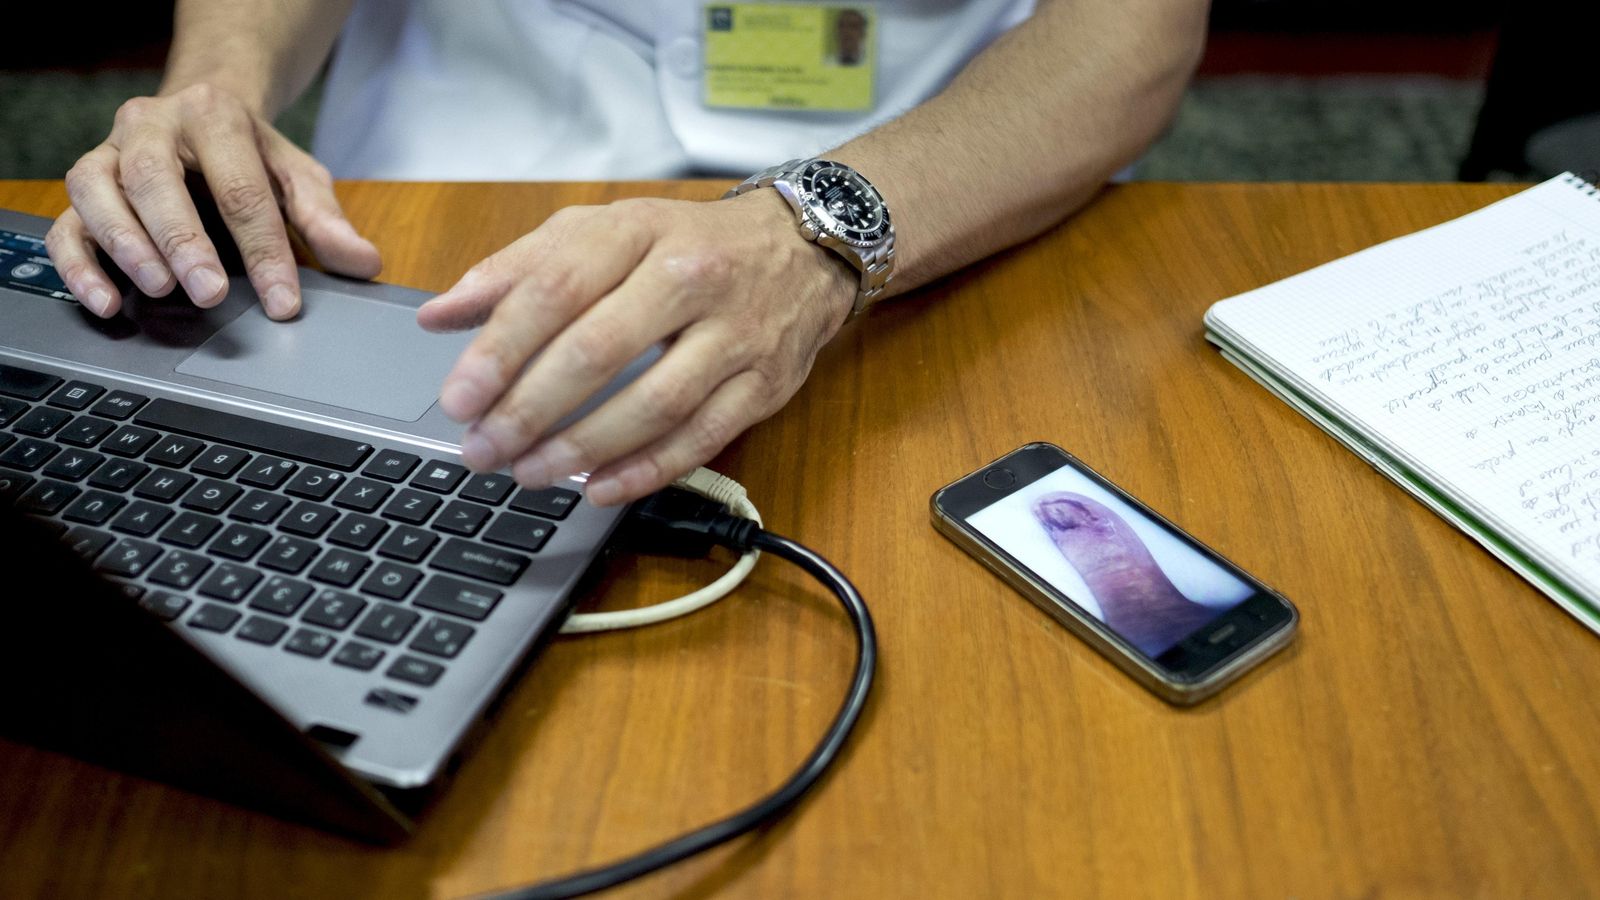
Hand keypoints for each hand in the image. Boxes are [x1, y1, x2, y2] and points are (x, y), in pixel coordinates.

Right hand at [45, 84, 381, 319]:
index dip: (264, 249)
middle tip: (209, 293)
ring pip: (97, 191)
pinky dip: (79, 265)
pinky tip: (104, 301)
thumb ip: (326, 220)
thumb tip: (363, 262)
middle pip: (156, 179)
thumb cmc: (250, 153)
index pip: (239, 187)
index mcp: (214, 115)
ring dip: (126, 245)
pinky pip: (66, 222)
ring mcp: (109, 152)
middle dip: (184, 241)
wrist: (201, 111)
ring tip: (159, 290)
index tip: (282, 300)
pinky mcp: (84, 185)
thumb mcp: (296, 176)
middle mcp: (151, 125)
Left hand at [417, 192, 857, 505]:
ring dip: (582, 448)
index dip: (501, 349)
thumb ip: (518, 270)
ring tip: (529, 474)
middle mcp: (689, 279)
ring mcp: (732, 336)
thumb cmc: (687, 245)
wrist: (802, 253)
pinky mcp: (762, 385)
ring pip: (652, 404)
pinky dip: (645, 471)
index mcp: (638, 233)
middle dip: (529, 410)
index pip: (556, 289)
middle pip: (598, 351)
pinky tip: (597, 488)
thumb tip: (441, 315)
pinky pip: (701, 440)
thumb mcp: (603, 232)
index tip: (460, 397)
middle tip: (483, 450)